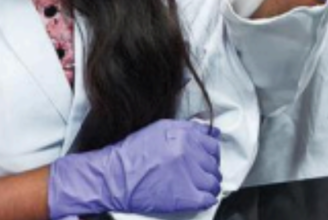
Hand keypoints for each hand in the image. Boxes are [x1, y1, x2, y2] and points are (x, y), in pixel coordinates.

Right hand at [48, 120, 221, 217]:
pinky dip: (207, 198)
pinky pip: (208, 198)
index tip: (205, 158)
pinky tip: (200, 197)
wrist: (113, 177)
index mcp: (184, 136)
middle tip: (200, 173)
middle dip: (209, 168)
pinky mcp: (186, 197)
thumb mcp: (159, 130)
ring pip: (214, 181)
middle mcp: (190, 154)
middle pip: (214, 163)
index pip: (212, 144)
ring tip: (200, 186)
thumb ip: (187, 129)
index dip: (210, 153)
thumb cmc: (131, 154)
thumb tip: (211, 131)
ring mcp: (190, 176)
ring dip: (209, 184)